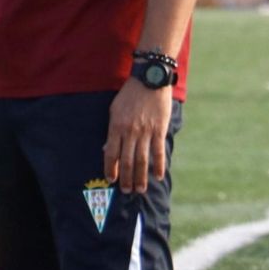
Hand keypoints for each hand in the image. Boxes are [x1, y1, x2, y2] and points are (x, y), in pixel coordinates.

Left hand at [104, 79, 172, 193]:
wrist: (150, 78)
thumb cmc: (130, 94)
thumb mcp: (114, 109)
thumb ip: (112, 130)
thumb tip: (109, 148)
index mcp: (116, 126)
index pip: (111, 154)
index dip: (110, 169)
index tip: (111, 180)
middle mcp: (130, 131)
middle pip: (127, 161)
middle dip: (126, 179)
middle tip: (127, 190)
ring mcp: (146, 131)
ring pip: (142, 160)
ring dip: (141, 177)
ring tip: (140, 189)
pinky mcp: (159, 129)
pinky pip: (158, 151)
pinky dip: (158, 165)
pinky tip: (158, 176)